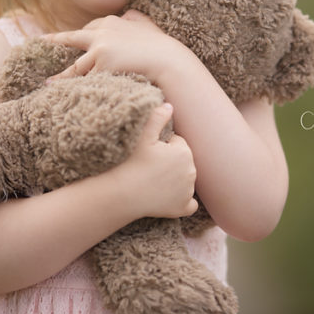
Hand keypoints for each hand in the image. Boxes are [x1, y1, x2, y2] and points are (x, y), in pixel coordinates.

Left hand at [44, 10, 184, 83]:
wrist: (169, 61)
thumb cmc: (162, 47)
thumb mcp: (147, 26)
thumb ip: (135, 19)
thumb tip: (128, 15)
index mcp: (112, 22)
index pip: (90, 28)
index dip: (80, 35)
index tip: (70, 38)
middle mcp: (102, 33)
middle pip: (73, 38)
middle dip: (56, 40)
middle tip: (42, 41)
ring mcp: (100, 49)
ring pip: (76, 67)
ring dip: (61, 76)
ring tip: (48, 82)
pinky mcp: (101, 66)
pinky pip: (86, 81)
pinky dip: (75, 89)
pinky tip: (64, 95)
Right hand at [107, 103, 197, 218]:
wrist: (122, 194)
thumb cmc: (131, 162)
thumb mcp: (143, 136)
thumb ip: (157, 117)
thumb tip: (170, 105)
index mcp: (184, 152)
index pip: (178, 144)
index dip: (163, 146)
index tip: (150, 152)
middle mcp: (191, 172)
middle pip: (182, 162)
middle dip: (171, 162)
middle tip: (150, 165)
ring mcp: (188, 192)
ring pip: (185, 180)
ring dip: (176, 179)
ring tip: (155, 179)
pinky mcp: (182, 208)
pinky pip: (189, 203)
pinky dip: (182, 200)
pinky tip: (169, 197)